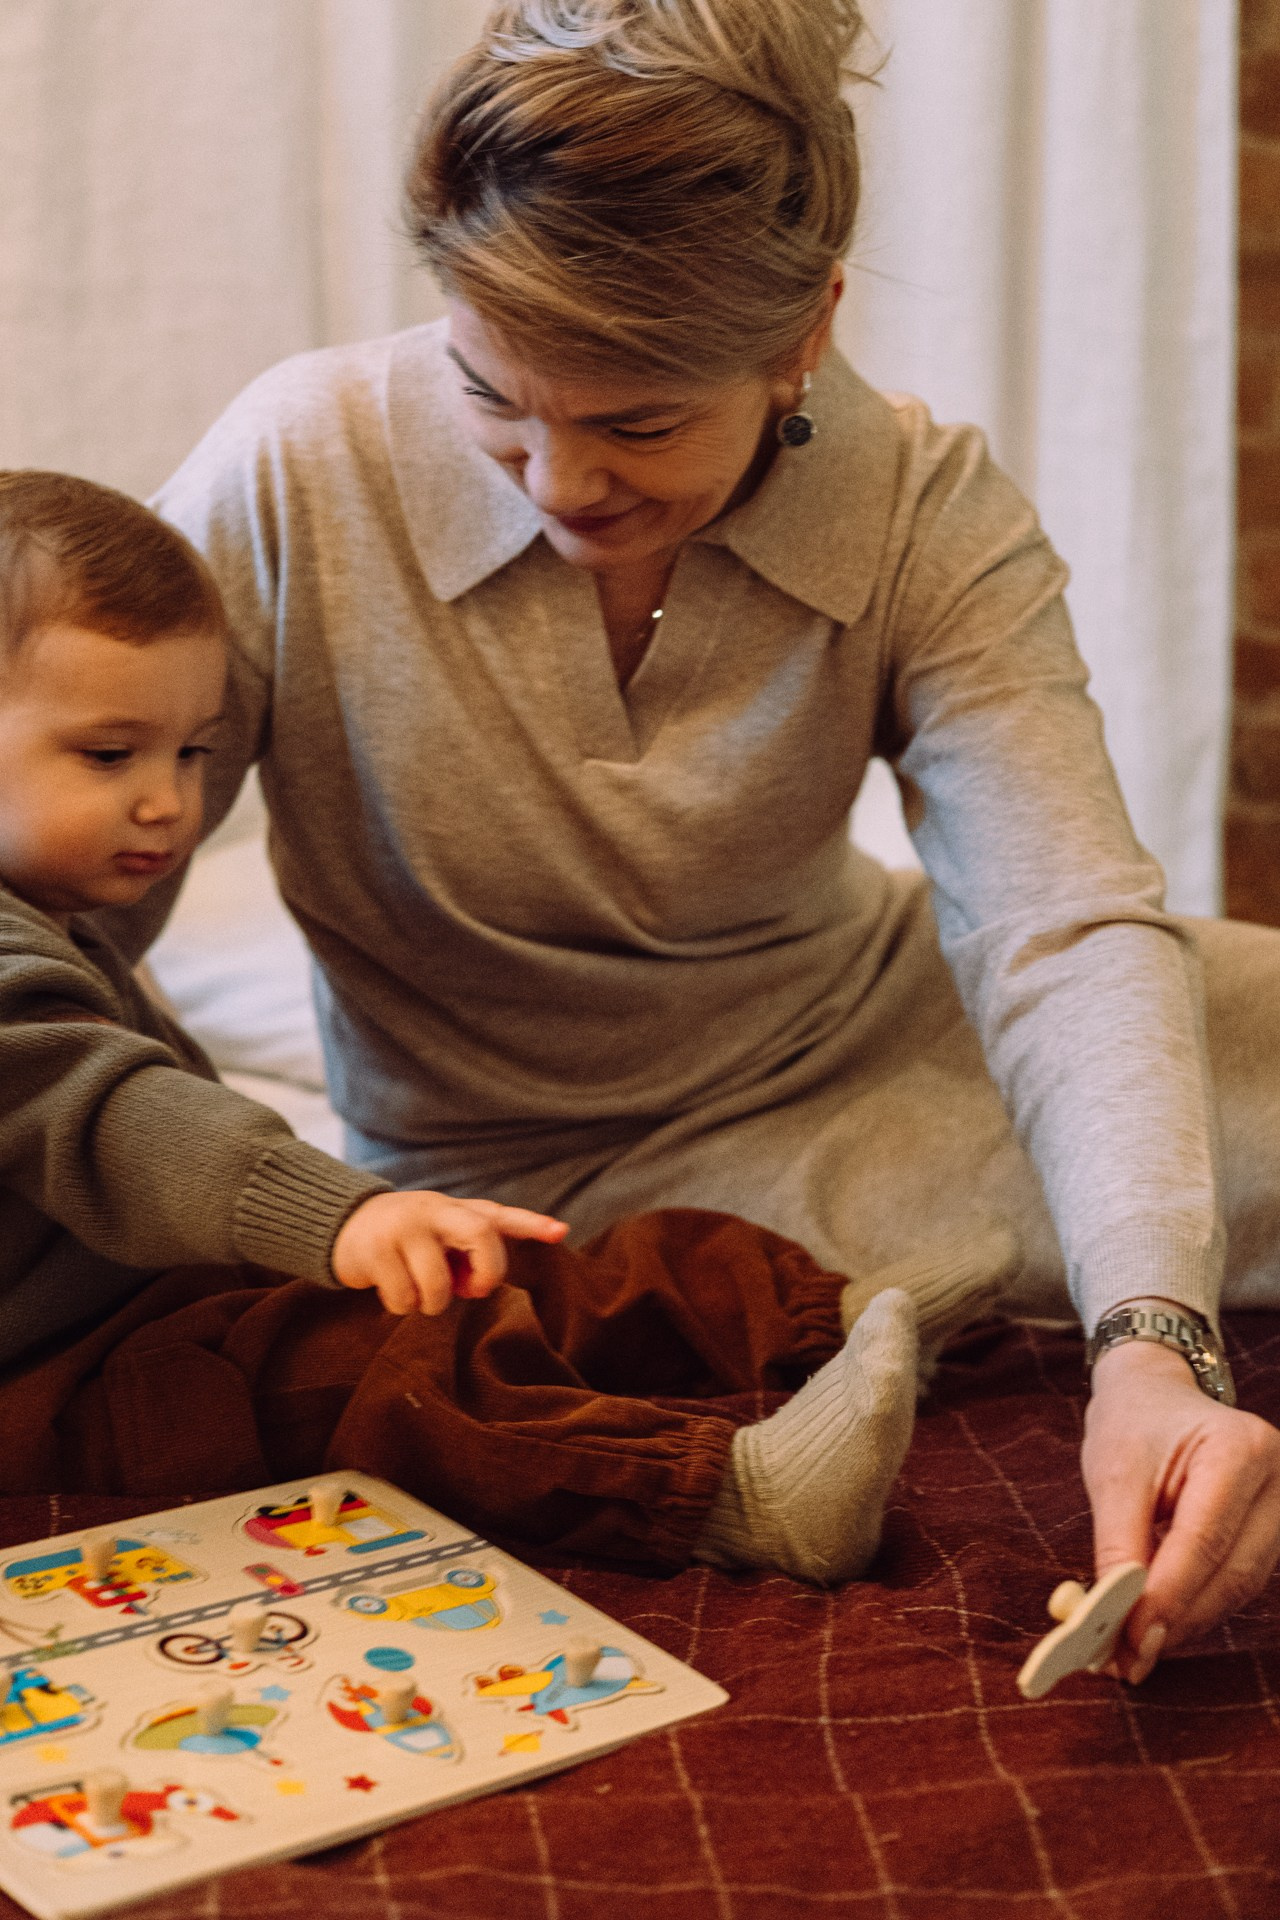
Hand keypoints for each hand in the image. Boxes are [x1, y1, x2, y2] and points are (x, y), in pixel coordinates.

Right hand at [331, 1190, 568, 1316]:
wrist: (346, 1225)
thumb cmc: (409, 1237)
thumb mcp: (442, 1232)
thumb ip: (470, 1249)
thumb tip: (484, 1283)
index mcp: (457, 1209)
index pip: (500, 1215)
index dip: (532, 1224)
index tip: (562, 1232)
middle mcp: (435, 1210)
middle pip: (482, 1237)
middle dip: (486, 1273)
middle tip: (473, 1289)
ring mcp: (405, 1228)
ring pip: (438, 1285)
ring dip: (431, 1304)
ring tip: (419, 1291)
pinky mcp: (376, 1251)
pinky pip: (404, 1298)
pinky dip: (401, 1306)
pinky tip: (393, 1289)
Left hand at [1083, 1336, 1279, 1681]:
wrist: (1154, 1395)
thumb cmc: (1133, 1425)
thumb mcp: (1113, 1474)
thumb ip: (1117, 1547)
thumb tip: (1112, 1620)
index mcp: (1239, 1448)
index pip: (1205, 1540)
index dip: (1168, 1598)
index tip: (1130, 1641)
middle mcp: (1276, 1478)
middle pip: (1231, 1573)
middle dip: (1177, 1621)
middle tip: (1126, 1659)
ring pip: (1237, 1587)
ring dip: (1186, 1623)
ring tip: (1132, 1648)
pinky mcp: (1270, 1531)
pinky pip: (1235, 1582)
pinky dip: (1195, 1607)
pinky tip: (1157, 1623)